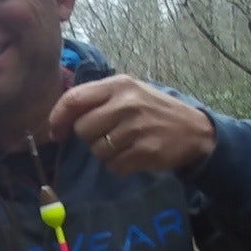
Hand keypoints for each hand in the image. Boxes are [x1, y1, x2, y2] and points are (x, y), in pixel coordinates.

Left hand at [49, 74, 216, 174]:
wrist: (194, 129)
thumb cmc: (153, 110)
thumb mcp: (129, 92)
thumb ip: (97, 99)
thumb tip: (59, 118)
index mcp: (118, 84)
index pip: (73, 99)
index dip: (58, 118)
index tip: (56, 132)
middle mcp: (126, 103)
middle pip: (83, 129)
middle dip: (89, 138)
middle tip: (107, 135)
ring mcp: (136, 127)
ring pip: (97, 150)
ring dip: (106, 153)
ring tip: (125, 144)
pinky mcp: (145, 150)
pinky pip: (114, 166)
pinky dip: (119, 165)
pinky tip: (134, 155)